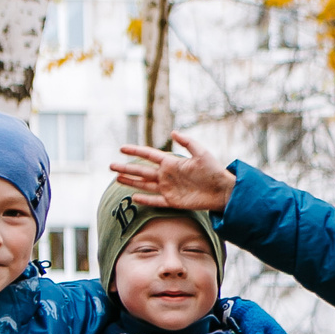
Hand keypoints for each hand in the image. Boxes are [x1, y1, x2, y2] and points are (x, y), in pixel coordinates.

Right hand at [110, 131, 236, 210]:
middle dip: (126, 168)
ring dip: (131, 182)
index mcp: (172, 162)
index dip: (135, 151)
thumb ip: (187, 142)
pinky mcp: (173, 201)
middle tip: (111, 166)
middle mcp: (167, 175)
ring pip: (145, 185)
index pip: (149, 155)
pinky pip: (156, 201)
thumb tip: (173, 132)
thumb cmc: (214, 170)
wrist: (224, 190)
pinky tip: (134, 196)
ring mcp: (169, 188)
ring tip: (116, 178)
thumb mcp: (201, 153)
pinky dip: (145, 199)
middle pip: (142, 171)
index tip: (122, 148)